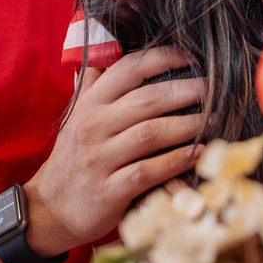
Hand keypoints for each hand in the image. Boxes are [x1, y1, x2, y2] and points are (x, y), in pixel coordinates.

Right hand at [24, 46, 206, 256]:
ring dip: (189, 125)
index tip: (190, 56)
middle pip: (148, 100)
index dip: (162, 58)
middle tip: (213, 90)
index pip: (127, 70)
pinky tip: (199, 153)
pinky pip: (151, 170)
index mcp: (88, 106)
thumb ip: (94, 88)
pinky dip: (178, 160)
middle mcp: (92, 127)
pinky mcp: (110, 189)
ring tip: (213, 119)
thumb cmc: (73, 159)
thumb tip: (108, 53)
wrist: (49, 210)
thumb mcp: (76, 119)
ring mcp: (100, 159)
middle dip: (187, 91)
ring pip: (152, 133)